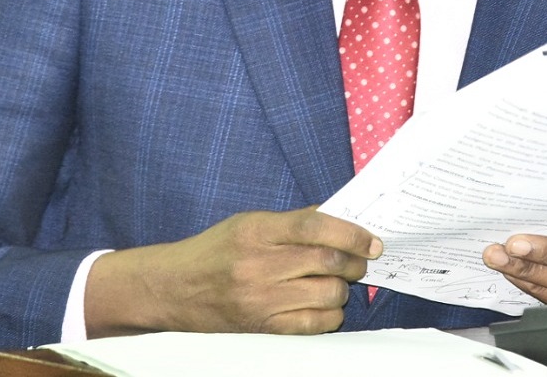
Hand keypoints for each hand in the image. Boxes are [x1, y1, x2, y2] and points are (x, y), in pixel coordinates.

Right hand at [84, 207, 380, 336]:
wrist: (174, 289)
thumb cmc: (214, 251)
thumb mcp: (248, 222)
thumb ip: (292, 222)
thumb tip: (339, 219)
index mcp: (256, 230)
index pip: (315, 228)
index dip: (351, 234)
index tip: (371, 240)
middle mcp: (258, 265)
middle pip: (327, 262)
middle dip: (355, 262)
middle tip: (362, 260)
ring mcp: (261, 300)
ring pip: (327, 294)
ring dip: (343, 288)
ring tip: (337, 281)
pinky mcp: (263, 327)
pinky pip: (314, 324)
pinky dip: (330, 314)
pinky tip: (324, 304)